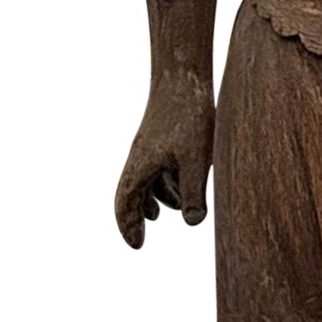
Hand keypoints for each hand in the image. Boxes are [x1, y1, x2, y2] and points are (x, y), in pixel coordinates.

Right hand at [114, 72, 211, 248]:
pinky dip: (162, 183)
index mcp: (140, 166)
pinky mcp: (161, 138)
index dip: (128, 227)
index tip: (137, 246)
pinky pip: (154, 168)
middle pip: (129, 195)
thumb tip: (192, 223)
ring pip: (143, 182)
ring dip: (150, 200)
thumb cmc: (190, 115)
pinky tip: (178, 189)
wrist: (184, 75)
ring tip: (159, 215)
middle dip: (133, 218)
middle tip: (139, 240)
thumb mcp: (196, 159)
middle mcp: (139, 159)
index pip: (125, 204)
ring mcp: (149, 147)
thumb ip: (194, 192)